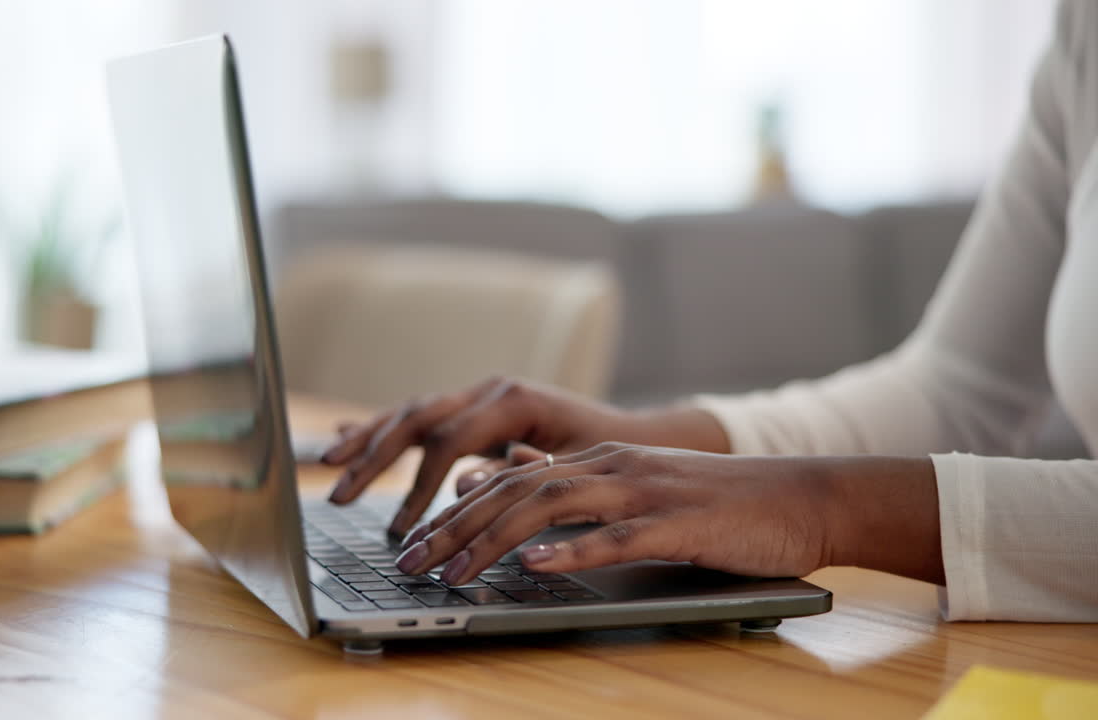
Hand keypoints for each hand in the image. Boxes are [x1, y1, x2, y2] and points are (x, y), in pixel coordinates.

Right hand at [321, 377, 632, 534]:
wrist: (633, 436)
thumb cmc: (609, 456)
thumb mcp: (572, 471)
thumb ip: (520, 474)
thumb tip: (463, 487)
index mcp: (513, 399)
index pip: (449, 440)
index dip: (419, 484)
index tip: (403, 526)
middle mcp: (489, 390)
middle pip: (416, 418)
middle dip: (373, 456)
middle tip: (338, 493)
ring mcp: (478, 396)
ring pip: (410, 413)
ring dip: (366, 437)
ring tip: (326, 461)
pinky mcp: (473, 409)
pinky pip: (420, 417)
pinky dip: (382, 427)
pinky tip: (344, 433)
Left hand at [392, 442, 943, 585]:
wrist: (800, 496)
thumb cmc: (717, 501)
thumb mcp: (637, 485)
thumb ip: (576, 482)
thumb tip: (513, 476)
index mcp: (598, 460)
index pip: (508, 481)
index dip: (454, 511)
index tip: (414, 542)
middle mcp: (612, 467)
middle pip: (515, 492)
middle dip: (455, 528)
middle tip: (411, 563)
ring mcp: (645, 491)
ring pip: (553, 507)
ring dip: (495, 540)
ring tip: (454, 570)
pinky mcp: (679, 523)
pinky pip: (618, 536)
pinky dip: (573, 551)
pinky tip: (536, 565)